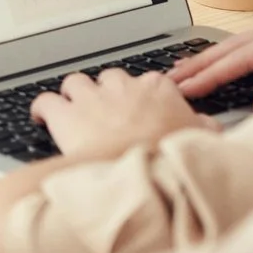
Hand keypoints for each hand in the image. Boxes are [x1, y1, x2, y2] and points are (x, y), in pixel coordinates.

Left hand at [29, 67, 210, 156]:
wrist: (141, 173)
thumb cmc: (171, 159)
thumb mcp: (201, 141)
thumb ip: (205, 128)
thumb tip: (210, 126)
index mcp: (157, 88)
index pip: (148, 82)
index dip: (141, 97)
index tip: (140, 110)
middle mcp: (122, 86)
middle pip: (109, 78)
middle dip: (106, 93)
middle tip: (106, 114)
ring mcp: (91, 98)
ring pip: (76, 82)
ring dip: (74, 96)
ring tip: (75, 112)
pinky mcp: (65, 114)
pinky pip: (46, 101)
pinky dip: (42, 108)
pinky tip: (42, 117)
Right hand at [170, 19, 252, 105]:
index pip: (246, 55)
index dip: (212, 74)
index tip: (185, 89)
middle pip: (238, 42)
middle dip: (201, 61)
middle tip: (169, 79)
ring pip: (246, 41)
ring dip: (213, 58)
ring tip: (184, 73)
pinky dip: (233, 56)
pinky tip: (219, 66)